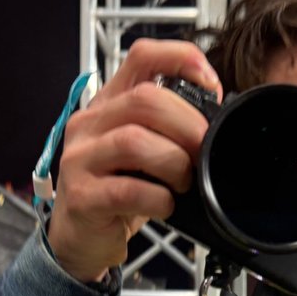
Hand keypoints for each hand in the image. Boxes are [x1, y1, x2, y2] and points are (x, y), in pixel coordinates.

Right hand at [48, 39, 221, 282]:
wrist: (80, 238)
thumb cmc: (117, 193)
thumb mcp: (142, 152)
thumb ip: (168, 129)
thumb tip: (216, 119)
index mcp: (109, 104)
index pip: (142, 56)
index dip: (182, 59)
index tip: (211, 86)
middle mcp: (89, 123)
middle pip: (145, 99)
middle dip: (187, 125)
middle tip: (201, 152)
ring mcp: (80, 159)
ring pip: (134, 141)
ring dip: (174, 163)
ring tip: (183, 182)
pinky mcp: (82, 197)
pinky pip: (128, 190)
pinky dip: (159, 199)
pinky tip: (165, 205)